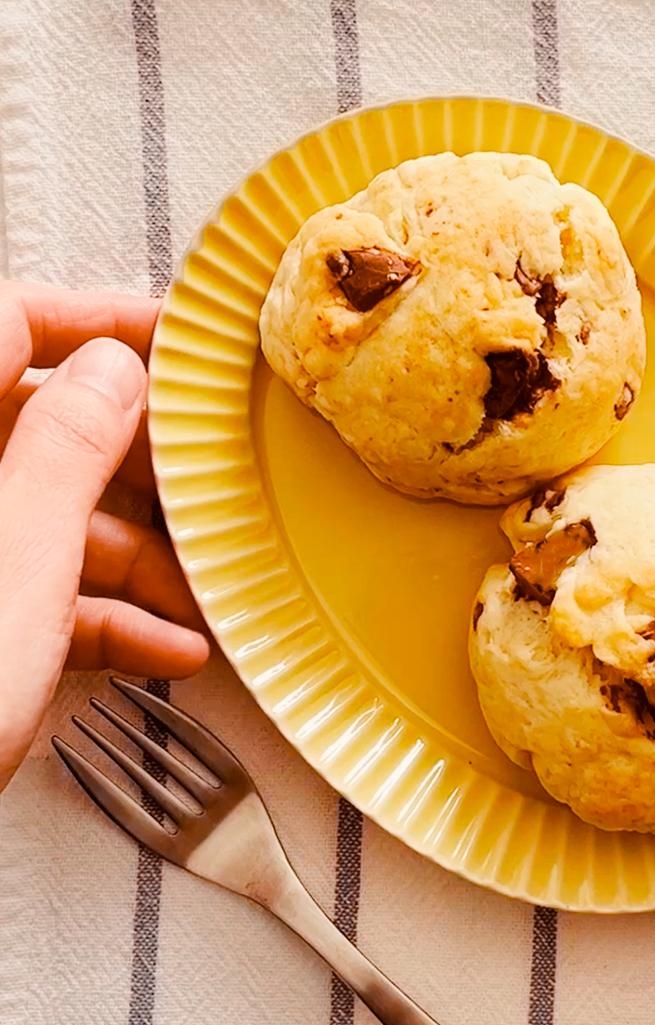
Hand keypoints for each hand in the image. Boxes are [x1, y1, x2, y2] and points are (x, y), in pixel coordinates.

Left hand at [0, 283, 208, 789]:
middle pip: (46, 432)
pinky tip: (165, 648)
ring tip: (201, 598)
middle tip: (208, 486)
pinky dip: (107, 617)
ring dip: (141, 561)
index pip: (6, 324)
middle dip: (141, 472)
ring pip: (55, 520)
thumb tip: (114, 369)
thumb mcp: (17, 558)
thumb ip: (66, 449)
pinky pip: (43, 590)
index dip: (95, 318)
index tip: (173, 336)